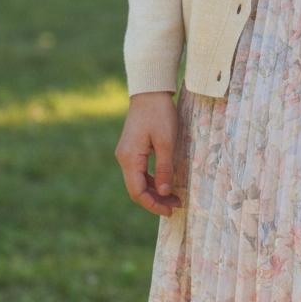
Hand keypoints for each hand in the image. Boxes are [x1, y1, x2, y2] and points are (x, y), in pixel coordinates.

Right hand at [114, 91, 181, 216]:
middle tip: (176, 205)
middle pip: (137, 188)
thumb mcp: (166, 141)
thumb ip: (165, 168)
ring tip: (174, 197)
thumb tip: (164, 192)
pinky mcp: (132, 148)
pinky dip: (152, 179)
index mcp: (129, 158)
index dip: (153, 205)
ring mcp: (127, 153)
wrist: (150, 90)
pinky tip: (165, 182)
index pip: (137, 192)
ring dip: (155, 190)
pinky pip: (140, 171)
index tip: (170, 211)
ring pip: (138, 181)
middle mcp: (124, 158)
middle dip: (156, 200)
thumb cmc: (159, 113)